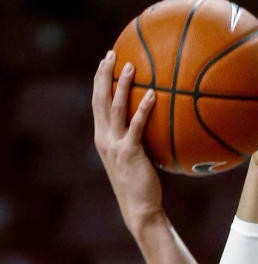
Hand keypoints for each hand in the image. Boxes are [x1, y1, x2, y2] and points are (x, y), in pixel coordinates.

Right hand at [92, 53, 162, 237]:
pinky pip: (136, 126)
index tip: (105, 61)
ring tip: (131, 66)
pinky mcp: (129, 153)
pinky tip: (153, 94)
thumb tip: (154, 124)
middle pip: (100, 99)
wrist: (139, 209)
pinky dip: (143, 109)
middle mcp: (104, 139)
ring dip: (122, 85)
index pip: (97, 103)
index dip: (99, 81)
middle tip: (112, 54)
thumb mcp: (134, 159)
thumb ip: (136, 140)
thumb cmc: (141, 186)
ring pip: (115, 108)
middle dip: (104, 74)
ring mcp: (115, 145)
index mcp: (102, 138)